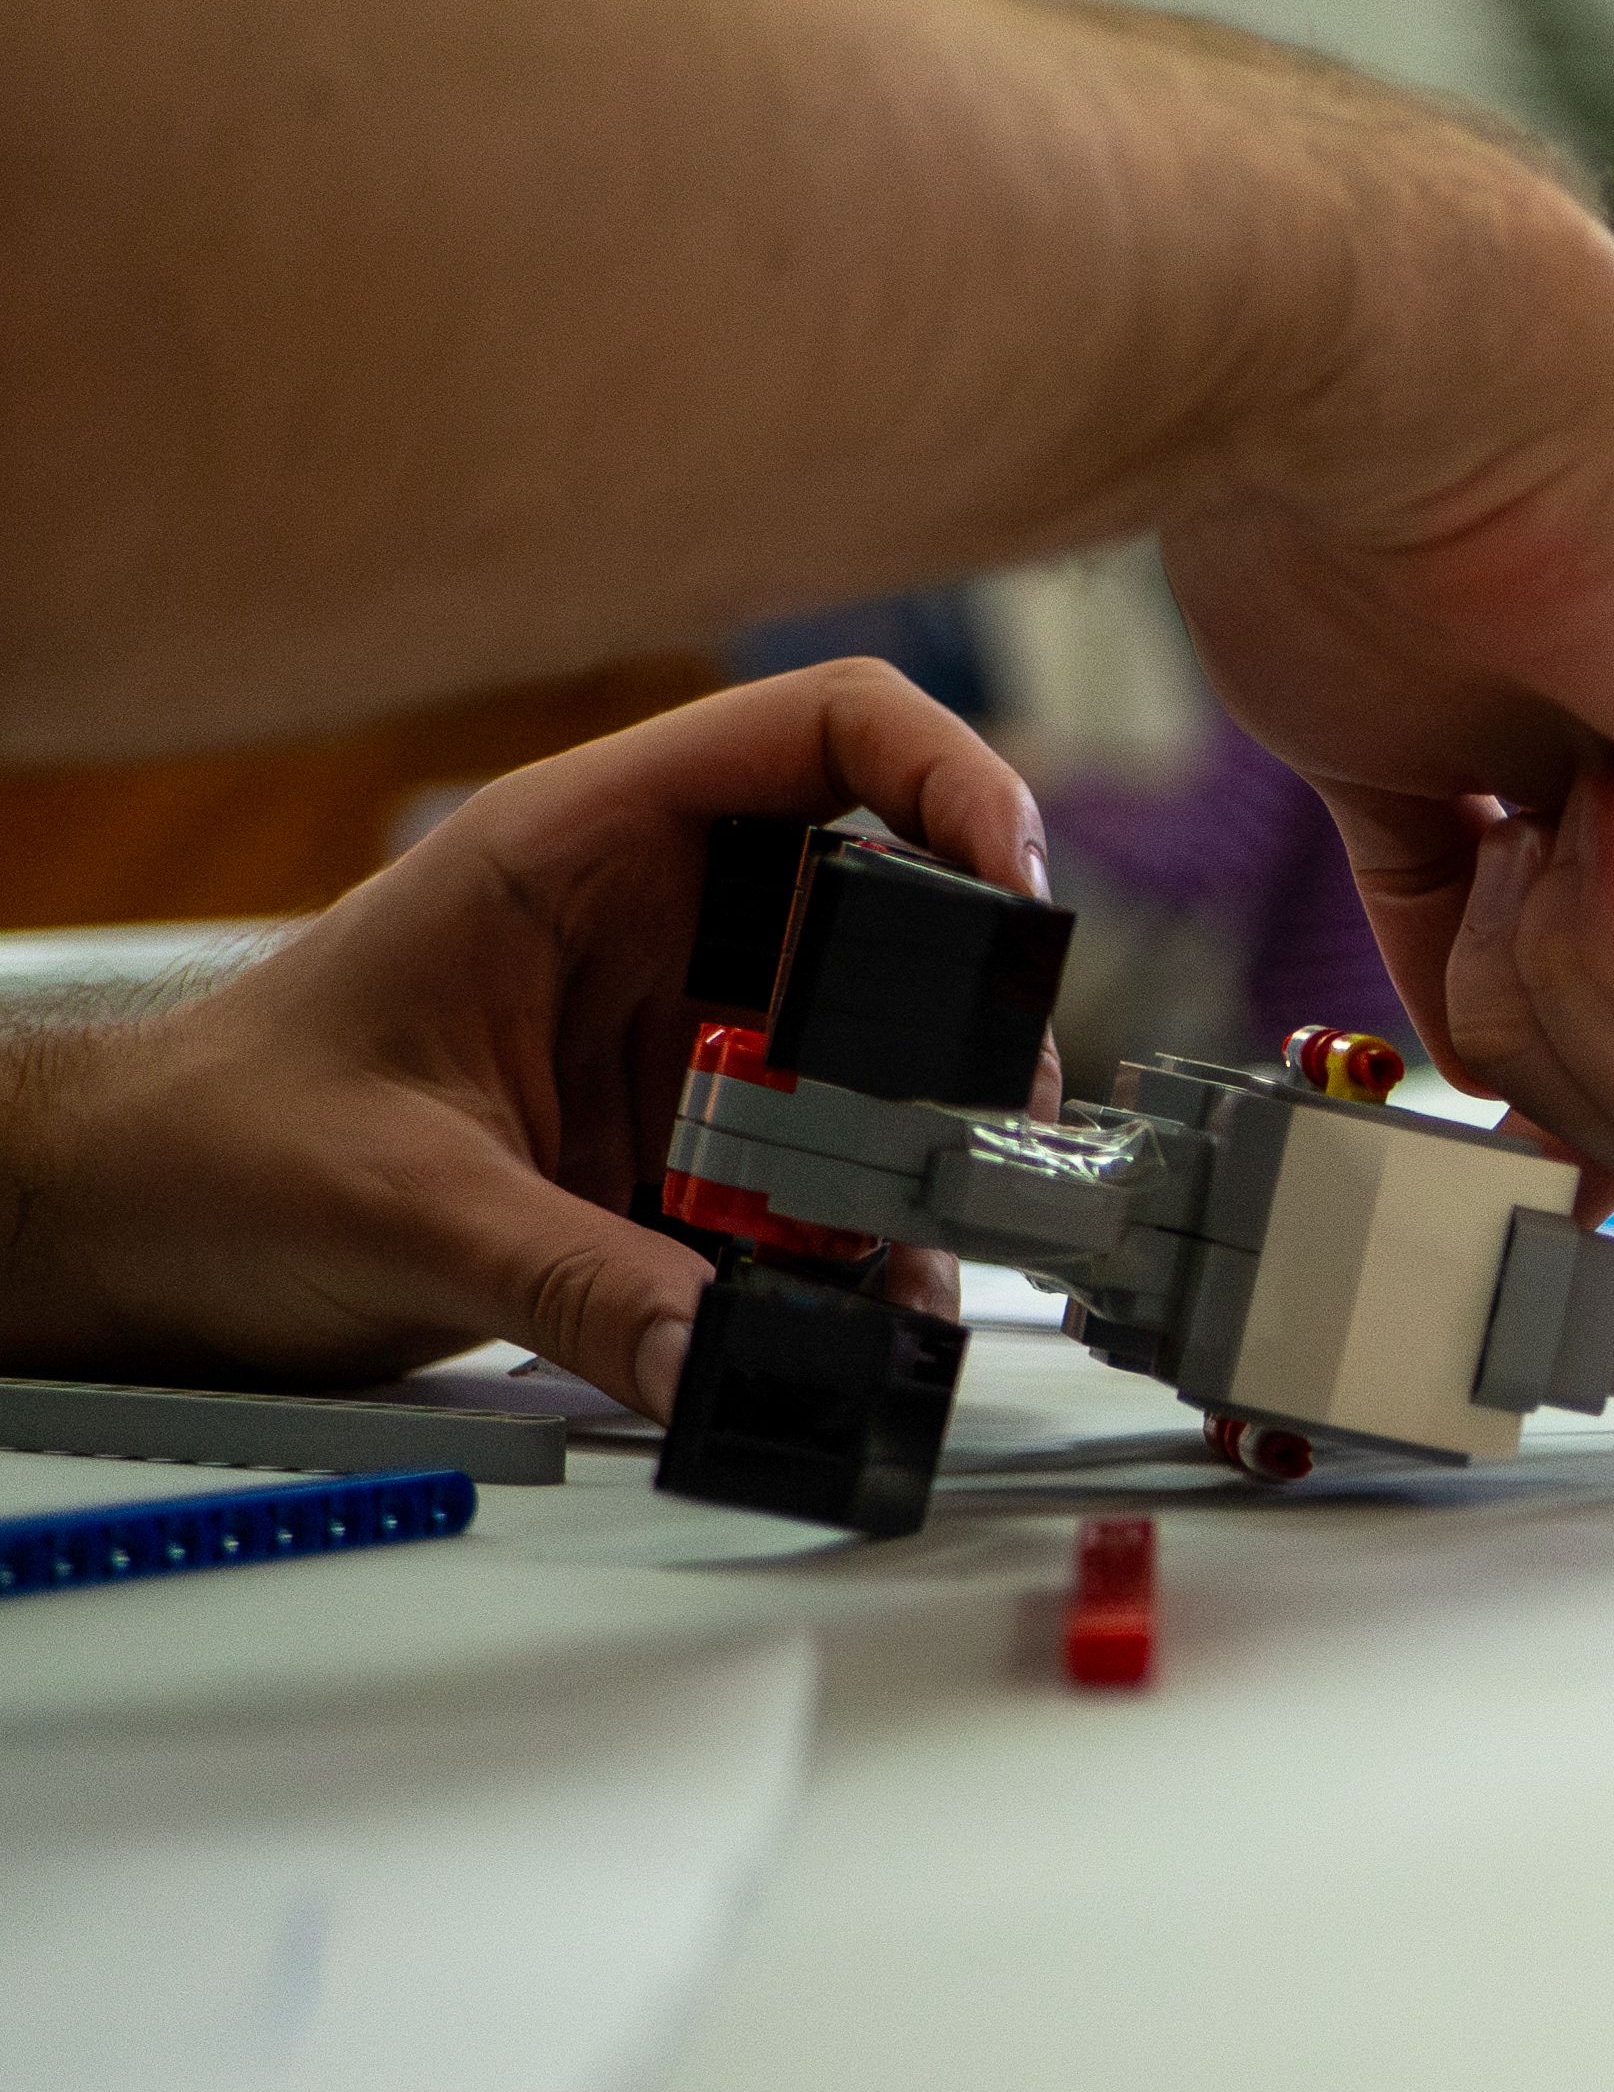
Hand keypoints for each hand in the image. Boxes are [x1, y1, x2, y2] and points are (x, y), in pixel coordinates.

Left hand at [0, 663, 1042, 1418]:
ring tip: (914, 1257)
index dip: (952, 779)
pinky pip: (812, 1192)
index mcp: (583, 849)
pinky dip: (852, 1256)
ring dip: (907, 1166)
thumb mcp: (394, 1205)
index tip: (1013, 890)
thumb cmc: (204, 1147)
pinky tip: (848, 1313)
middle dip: (962, 1026)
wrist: (122, 1236)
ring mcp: (680, 1046)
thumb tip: (715, 1357)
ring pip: (868, 1074)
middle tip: (981, 1130)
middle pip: (889, 921)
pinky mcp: (680, 1157)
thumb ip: (569, 1281)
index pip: (826, 734)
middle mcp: (657, 930)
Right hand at [1161, 174, 1613, 1201]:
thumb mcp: (1420, 827)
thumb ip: (1499, 975)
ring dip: (1557, 986)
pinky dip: (1611, 951)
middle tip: (1504, 835)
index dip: (1533, 1080)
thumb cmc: (1354, 541)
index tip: (1468, 914)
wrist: (1374, 404)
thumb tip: (1527, 1140)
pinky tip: (1596, 787)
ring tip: (1546, 794)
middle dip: (1532, 1036)